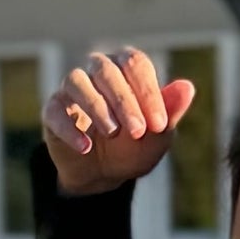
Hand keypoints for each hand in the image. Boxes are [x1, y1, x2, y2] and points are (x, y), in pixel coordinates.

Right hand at [45, 44, 198, 198]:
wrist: (104, 174)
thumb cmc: (134, 147)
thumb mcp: (157, 135)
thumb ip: (170, 112)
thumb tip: (187, 87)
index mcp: (126, 68)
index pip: (135, 64)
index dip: (148, 91)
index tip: (160, 124)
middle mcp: (97, 70)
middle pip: (106, 70)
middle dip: (124, 101)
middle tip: (137, 131)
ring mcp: (72, 88)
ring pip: (77, 81)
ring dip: (97, 107)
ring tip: (112, 133)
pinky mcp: (52, 110)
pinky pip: (54, 110)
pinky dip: (70, 128)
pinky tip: (86, 147)